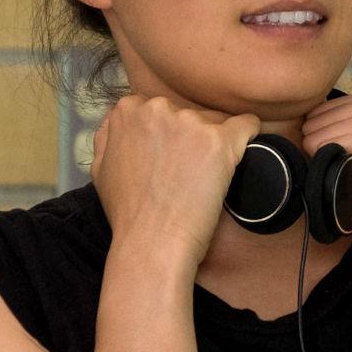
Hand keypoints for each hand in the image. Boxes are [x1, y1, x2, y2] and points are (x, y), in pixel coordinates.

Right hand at [90, 94, 259, 270]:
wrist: (152, 241)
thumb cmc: (128, 212)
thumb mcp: (101, 166)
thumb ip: (111, 135)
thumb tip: (123, 121)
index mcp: (128, 110)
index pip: (163, 109)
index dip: (171, 134)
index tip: (173, 156)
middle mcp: (159, 109)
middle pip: (192, 113)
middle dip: (194, 137)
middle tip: (188, 171)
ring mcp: (190, 123)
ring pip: (218, 123)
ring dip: (216, 144)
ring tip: (204, 177)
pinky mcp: (220, 141)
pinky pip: (248, 125)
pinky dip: (250, 136)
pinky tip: (245, 153)